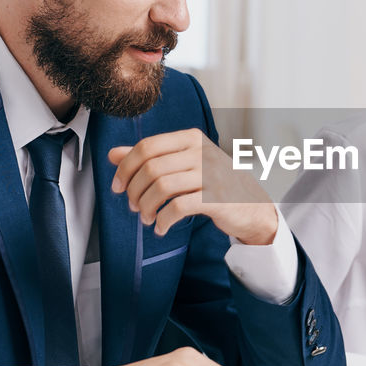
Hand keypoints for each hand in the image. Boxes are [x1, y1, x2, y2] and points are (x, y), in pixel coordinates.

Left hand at [109, 129, 277, 243]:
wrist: (252, 206)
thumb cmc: (215, 183)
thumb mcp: (184, 164)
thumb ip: (150, 157)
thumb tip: (113, 154)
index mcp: (191, 138)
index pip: (147, 147)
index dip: (126, 168)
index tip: (118, 186)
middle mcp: (201, 152)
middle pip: (151, 168)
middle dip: (135, 191)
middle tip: (134, 206)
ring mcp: (211, 175)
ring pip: (162, 188)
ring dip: (147, 207)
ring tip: (147, 217)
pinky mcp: (216, 198)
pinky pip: (177, 208)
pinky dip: (163, 220)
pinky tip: (161, 227)